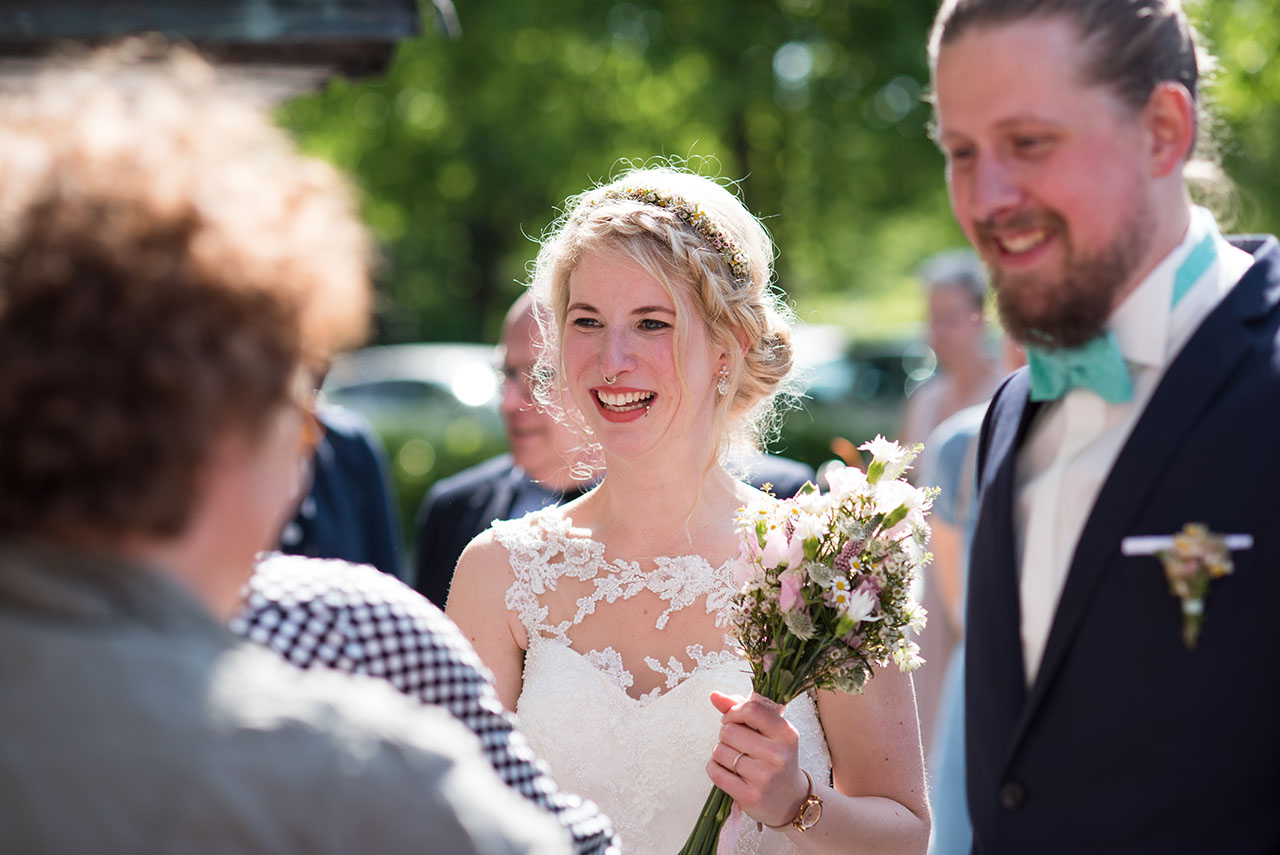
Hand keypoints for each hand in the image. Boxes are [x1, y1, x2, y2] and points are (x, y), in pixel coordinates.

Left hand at [705, 690, 808, 829]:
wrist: (790, 800)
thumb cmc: (775, 758)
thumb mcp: (769, 731)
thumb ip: (743, 709)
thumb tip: (714, 695)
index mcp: (786, 733)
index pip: (750, 710)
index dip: (734, 712)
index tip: (733, 720)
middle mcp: (778, 755)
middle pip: (729, 730)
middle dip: (726, 734)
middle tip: (738, 744)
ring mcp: (764, 777)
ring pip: (719, 750)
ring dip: (720, 752)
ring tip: (736, 759)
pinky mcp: (750, 796)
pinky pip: (715, 772)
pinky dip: (715, 768)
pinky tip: (728, 771)